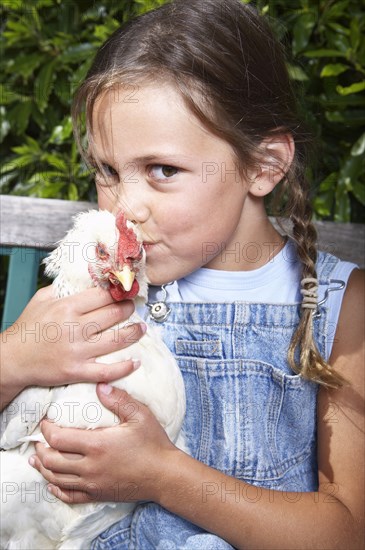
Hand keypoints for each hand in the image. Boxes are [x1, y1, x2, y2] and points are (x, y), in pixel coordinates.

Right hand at [1, 285, 146, 401]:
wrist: (13, 359)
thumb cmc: (28, 327)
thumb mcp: (42, 299)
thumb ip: (64, 288)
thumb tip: (87, 280)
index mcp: (67, 307)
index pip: (103, 295)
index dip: (119, 292)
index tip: (126, 290)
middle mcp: (75, 328)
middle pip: (114, 314)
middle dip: (129, 309)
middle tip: (133, 307)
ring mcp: (77, 351)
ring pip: (116, 340)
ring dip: (134, 333)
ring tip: (141, 328)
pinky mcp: (77, 371)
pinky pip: (107, 371)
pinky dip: (124, 367)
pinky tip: (135, 362)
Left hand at [30, 384, 176, 503]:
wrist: (165, 475)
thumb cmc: (153, 443)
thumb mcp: (140, 415)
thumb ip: (119, 399)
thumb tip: (100, 385)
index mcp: (97, 445)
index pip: (59, 439)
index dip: (47, 430)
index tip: (46, 421)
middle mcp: (90, 467)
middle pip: (51, 460)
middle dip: (40, 448)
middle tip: (39, 438)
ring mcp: (93, 483)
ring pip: (56, 478)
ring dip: (43, 467)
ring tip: (37, 457)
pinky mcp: (97, 495)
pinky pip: (69, 496)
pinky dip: (56, 489)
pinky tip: (52, 482)